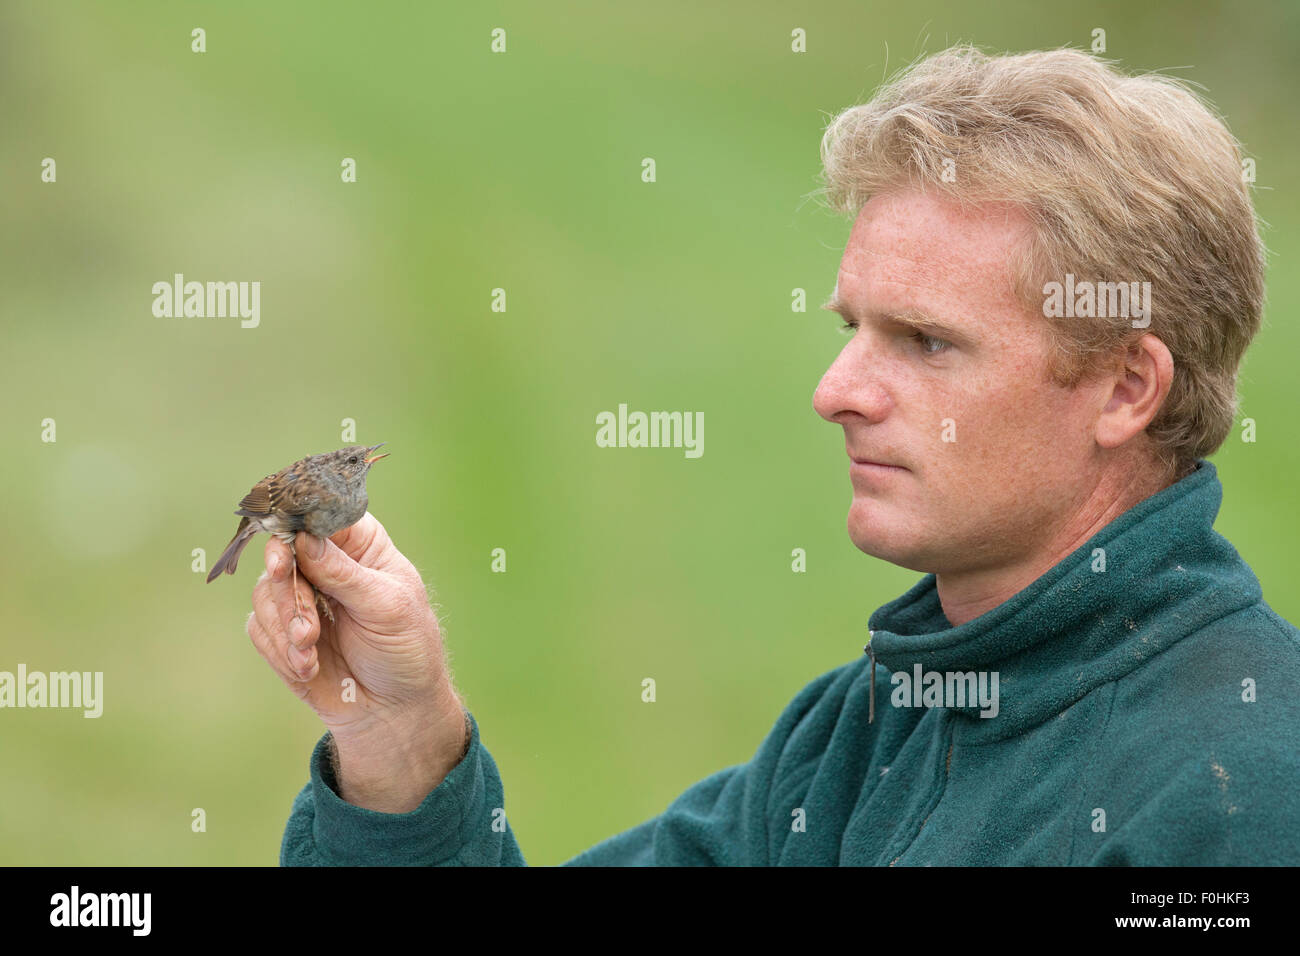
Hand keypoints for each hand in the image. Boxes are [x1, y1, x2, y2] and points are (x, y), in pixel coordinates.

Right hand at [246, 513, 467, 810]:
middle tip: (304, 624)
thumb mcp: (387, 607)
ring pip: (264, 592)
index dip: (295, 529)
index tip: (285, 556)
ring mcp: (300, 595)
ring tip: (312, 652)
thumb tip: (306, 539)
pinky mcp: (281, 630)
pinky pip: (258, 627)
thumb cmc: (405, 649)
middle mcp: (324, 563)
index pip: (318, 517)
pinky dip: (280, 650)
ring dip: (286, 627)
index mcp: (358, 544)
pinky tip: (308, 667)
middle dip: (288, 592)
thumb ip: (345, 574)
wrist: (392, 709)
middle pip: (281, 554)